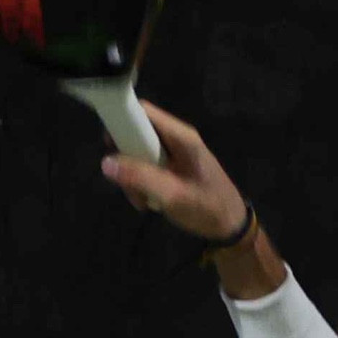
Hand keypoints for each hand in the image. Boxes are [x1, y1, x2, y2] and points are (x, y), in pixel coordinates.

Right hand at [99, 101, 246, 239]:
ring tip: (141, 201)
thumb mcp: (173, 195)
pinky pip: (146, 168)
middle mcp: (175, 139)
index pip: (144, 111)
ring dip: (132, 177)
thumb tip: (106, 163)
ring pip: (138, 154)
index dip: (122, 120)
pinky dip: (140, 184)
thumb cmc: (207, 208)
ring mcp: (173, 154)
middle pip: (137, 134)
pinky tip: (147, 202)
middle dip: (125, 159)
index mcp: (181, 136)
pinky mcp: (170, 168)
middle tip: (125, 183)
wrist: (231, 227)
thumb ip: (140, 177)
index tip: (109, 144)